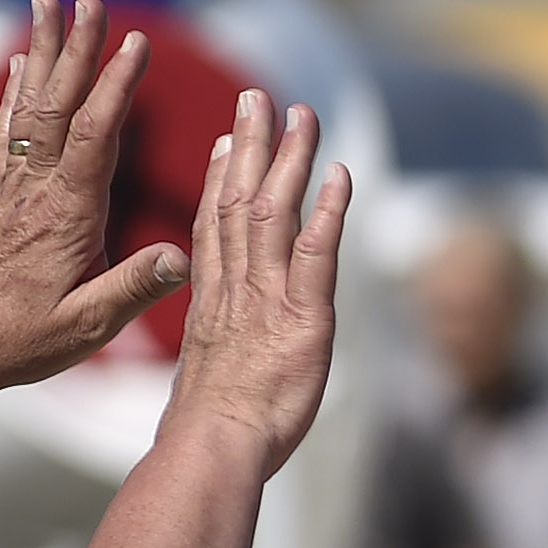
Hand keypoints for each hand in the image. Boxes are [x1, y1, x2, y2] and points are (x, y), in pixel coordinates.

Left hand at [0, 0, 187, 407]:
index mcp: (66, 217)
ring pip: (31, 108)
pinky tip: (20, 67)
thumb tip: (184, 255)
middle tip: (89, 1)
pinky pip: (10, 134)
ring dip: (44, 54)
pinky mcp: (2, 201)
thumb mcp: (88, 327)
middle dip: (77, 50)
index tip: (136, 43)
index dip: (115, 88)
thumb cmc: (21, 343)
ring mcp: (15, 193)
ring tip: (48, 5)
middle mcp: (37, 193)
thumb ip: (134, 288)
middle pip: (58, 105)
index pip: (94, 137)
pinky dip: (17, 93)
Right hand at [165, 87, 348, 473]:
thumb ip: (218, 355)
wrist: (213, 448)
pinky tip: (338, 175)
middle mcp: (237, 288)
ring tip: (300, 114)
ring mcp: (268, 296)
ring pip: (275, 211)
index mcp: (214, 303)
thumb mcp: (209, 381)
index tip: (228, 143)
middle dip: (252, 147)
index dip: (222, 181)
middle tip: (257, 99)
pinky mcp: (304, 314)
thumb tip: (216, 368)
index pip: (215, 227)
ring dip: (292, 160)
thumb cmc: (210, 433)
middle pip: (240, 201)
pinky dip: (329, 210)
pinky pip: (317, 251)